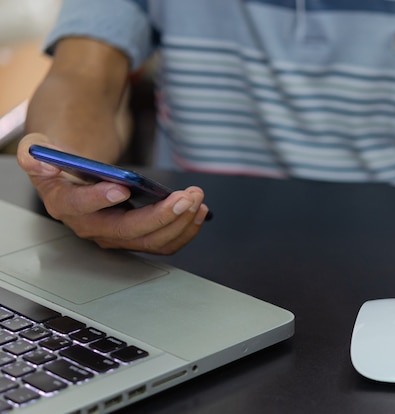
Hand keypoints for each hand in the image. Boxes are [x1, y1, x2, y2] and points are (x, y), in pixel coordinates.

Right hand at [17, 133, 209, 253]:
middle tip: (185, 197)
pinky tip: (198, 209)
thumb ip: (34, 153)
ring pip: (152, 241)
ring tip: (197, 199)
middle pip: (129, 231)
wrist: (77, 174)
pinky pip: (164, 242)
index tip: (121, 187)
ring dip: (180, 223)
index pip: (80, 208)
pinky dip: (185, 228)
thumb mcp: (41, 150)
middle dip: (161, 215)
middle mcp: (92, 227)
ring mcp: (117, 236)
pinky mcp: (138, 236)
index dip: (99, 199)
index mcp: (65, 205)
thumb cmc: (64, 162)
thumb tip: (38, 157)